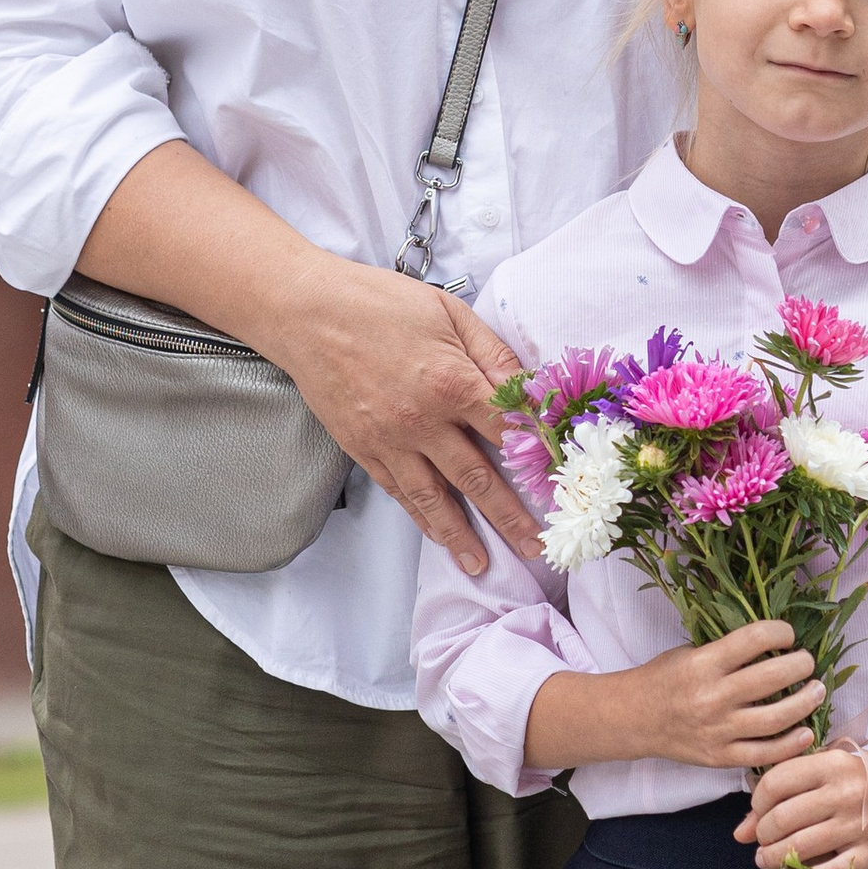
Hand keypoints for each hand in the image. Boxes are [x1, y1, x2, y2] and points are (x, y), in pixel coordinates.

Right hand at [266, 259, 543, 573]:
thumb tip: (530, 390)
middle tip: (536, 548)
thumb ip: (493, 354)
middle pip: (477, 478)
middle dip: (510, 517)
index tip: (561, 483)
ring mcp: (389, 440)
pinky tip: (439, 535)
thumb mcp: (449, 312)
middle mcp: (422, 421)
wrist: (305, 311)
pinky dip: (421, 517)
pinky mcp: (362, 448)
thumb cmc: (380, 302)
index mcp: (452, 382)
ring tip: (483, 566)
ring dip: (462, 535)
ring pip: (434, 498)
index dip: (538, 456)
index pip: (509, 431)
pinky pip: (398, 491)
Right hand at [522, 620, 821, 774]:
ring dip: (806, 702)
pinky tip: (805, 731)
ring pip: (777, 718)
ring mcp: (717, 730)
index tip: (788, 635)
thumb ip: (727, 650)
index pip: (755, 639)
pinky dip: (791, 743)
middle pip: (773, 678)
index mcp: (703, 663)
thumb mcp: (689, 652)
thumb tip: (775, 642)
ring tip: (817, 691)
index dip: (781, 632)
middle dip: (801, 665)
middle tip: (808, 662)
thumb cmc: (664, 679)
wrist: (633, 719)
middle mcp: (712, 696)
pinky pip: (764, 753)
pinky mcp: (720, 757)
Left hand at [738, 741, 867, 868]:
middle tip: (763, 843)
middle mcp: (845, 793)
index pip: (775, 783)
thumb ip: (785, 792)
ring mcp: (859, 825)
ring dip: (773, 860)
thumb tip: (740, 832)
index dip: (757, 804)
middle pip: (781, 819)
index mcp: (832, 765)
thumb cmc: (865, 782)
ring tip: (769, 860)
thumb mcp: (829, 772)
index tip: (760, 814)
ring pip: (798, 848)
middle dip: (763, 836)